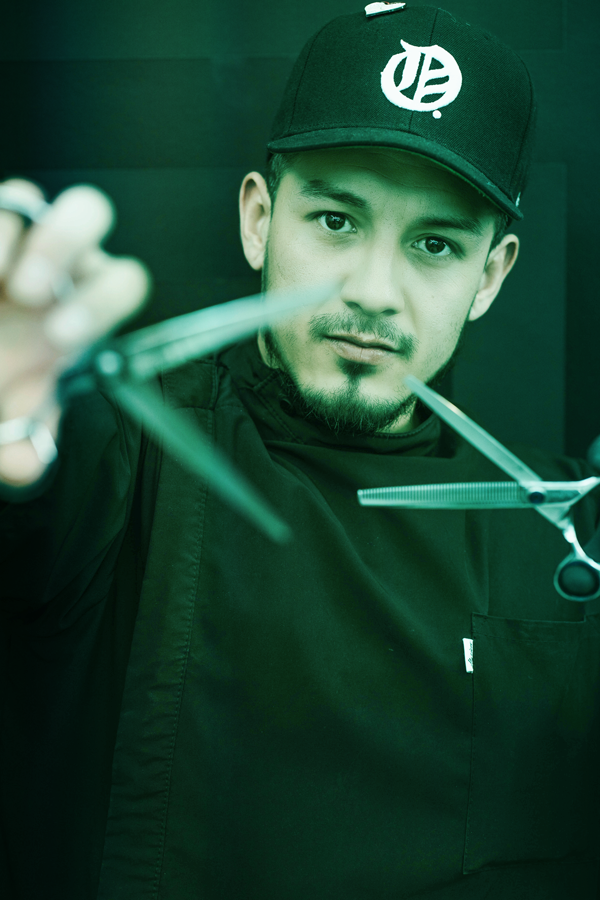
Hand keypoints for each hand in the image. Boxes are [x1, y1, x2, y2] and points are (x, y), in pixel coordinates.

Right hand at [0, 179, 150, 486]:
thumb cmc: (0, 391)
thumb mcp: (11, 428)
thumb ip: (25, 448)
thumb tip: (28, 464)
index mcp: (84, 305)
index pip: (123, 281)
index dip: (100, 304)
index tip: (60, 338)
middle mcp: (56, 264)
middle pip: (88, 212)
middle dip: (62, 246)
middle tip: (31, 293)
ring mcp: (11, 238)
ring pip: (32, 199)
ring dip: (17, 237)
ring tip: (5, 285)